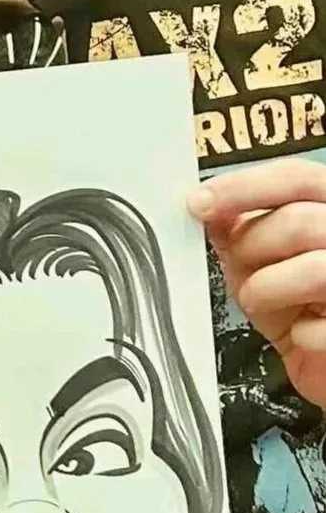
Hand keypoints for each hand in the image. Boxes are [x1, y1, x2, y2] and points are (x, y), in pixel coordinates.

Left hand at [191, 160, 325, 407]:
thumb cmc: (303, 311)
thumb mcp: (267, 265)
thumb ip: (244, 233)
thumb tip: (208, 209)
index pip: (297, 178)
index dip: (243, 187)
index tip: (199, 204)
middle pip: (299, 221)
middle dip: (251, 247)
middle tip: (238, 267)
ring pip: (315, 270)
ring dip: (267, 290)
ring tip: (261, 302)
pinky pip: (323, 328)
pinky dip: (301, 335)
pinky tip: (302, 334)